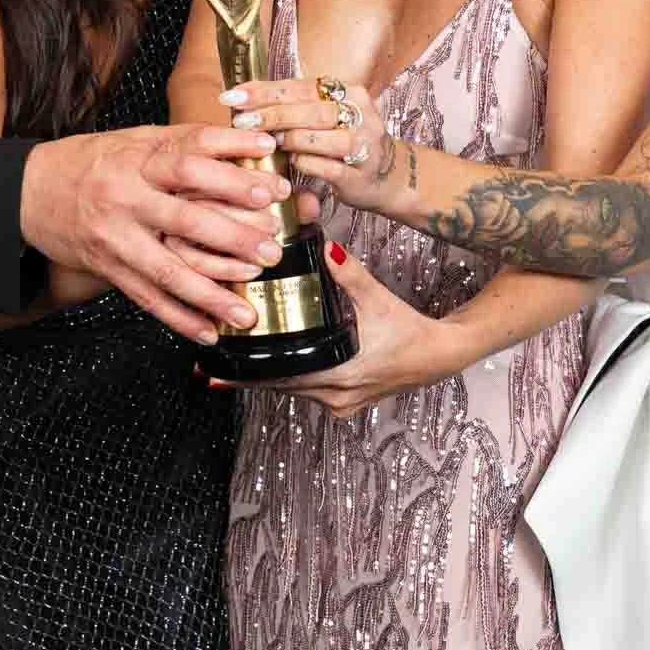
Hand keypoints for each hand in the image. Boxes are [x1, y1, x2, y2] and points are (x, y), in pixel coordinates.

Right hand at [19, 125, 290, 342]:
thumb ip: (183, 143)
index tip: (272, 186)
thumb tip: (247, 140)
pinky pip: (147, 298)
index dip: (234, 172)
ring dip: (211, 295)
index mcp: (137, 160)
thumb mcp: (134, 140)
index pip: (192, 161)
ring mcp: (115, 238)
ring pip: (168, 270)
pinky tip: (209, 332)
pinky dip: (178, 318)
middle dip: (234, 238)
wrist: (30, 190)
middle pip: (186, 219)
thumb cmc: (91, 161)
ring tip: (247, 311)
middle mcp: (126, 198)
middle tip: (272, 251)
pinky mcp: (107, 268)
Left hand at [222, 78, 406, 215]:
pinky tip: (290, 163)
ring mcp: (362, 145)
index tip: (235, 95)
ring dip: (287, 139)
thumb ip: (296, 106)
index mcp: (349, 93)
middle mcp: (359, 115)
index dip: (265, 91)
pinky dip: (304, 164)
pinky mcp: (359, 175)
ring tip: (264, 142)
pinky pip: (325, 168)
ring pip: (318, 137)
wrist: (391, 176)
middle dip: (271, 114)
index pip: (301, 86)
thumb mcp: (329, 117)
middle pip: (310, 110)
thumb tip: (246, 100)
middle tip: (241, 120)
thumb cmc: (349, 142)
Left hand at [232, 240, 457, 415]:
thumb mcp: (377, 298)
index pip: (280, 379)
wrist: (439, 355)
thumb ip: (349, 274)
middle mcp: (336, 395)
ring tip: (230, 368)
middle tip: (210, 368)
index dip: (246, 376)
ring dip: (266, 379)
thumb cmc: (410, 330)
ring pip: (292, 391)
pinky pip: (307, 392)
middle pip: (279, 387)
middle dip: (246, 376)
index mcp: (340, 374)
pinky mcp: (345, 401)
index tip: (216, 372)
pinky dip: (288, 379)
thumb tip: (325, 247)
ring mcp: (340, 402)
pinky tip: (271, 370)